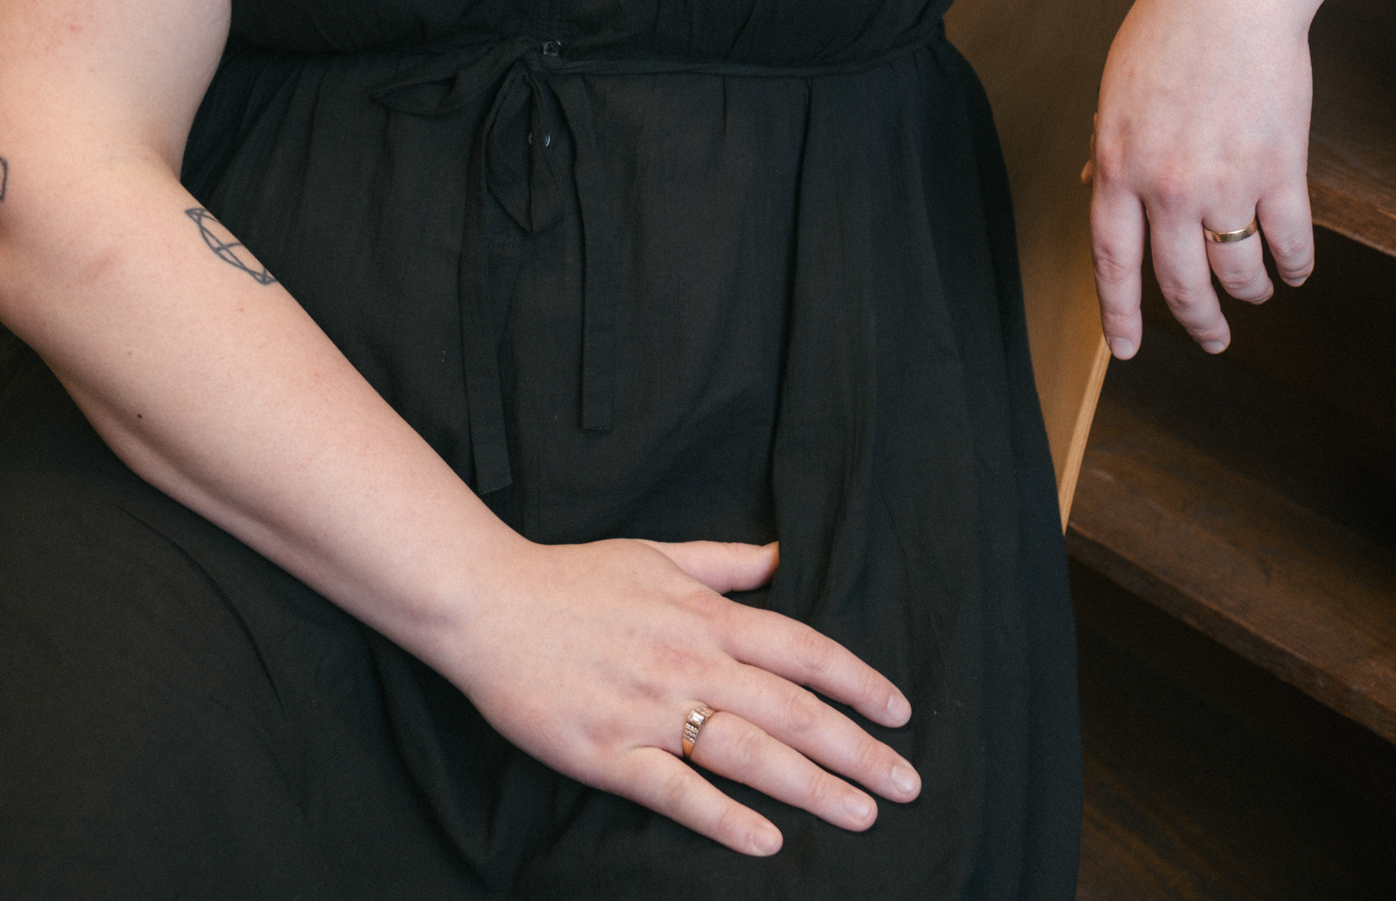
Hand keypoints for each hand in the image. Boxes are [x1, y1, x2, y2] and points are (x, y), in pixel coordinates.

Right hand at [449, 534, 918, 856]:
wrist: (488, 602)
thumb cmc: (574, 578)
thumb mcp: (657, 553)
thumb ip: (724, 562)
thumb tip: (779, 555)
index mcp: (706, 615)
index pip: (802, 650)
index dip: (858, 681)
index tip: (900, 711)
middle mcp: (690, 662)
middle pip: (792, 709)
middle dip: (857, 748)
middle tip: (907, 783)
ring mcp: (650, 709)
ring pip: (750, 752)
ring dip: (813, 786)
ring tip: (861, 815)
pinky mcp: (608, 753)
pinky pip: (677, 790)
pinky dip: (725, 816)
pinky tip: (766, 841)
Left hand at [1083, 0, 1315, 357]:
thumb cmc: (1167, 30)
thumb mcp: (1115, 90)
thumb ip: (1105, 146)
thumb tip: (1087, 186)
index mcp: (1116, 166)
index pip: (1111, 260)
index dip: (1119, 312)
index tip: (1129, 348)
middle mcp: (1165, 188)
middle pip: (1179, 283)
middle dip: (1197, 322)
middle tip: (1213, 339)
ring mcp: (1225, 183)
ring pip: (1237, 273)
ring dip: (1248, 294)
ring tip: (1255, 295)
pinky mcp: (1280, 171)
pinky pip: (1291, 242)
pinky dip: (1296, 265)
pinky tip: (1296, 270)